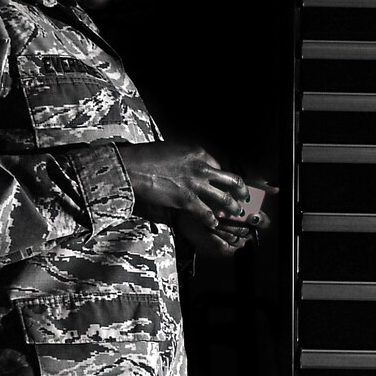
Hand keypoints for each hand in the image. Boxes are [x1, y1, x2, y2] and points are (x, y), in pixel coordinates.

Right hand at [119, 142, 276, 256]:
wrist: (131, 168)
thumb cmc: (145, 158)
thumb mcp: (171, 151)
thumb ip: (184, 160)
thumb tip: (187, 167)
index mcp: (197, 153)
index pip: (218, 165)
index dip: (222, 176)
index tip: (225, 182)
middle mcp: (201, 167)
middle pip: (231, 180)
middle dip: (241, 190)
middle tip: (244, 197)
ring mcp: (196, 184)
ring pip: (224, 198)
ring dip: (233, 208)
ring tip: (236, 214)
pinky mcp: (187, 200)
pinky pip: (206, 213)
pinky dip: (212, 220)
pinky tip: (214, 224)